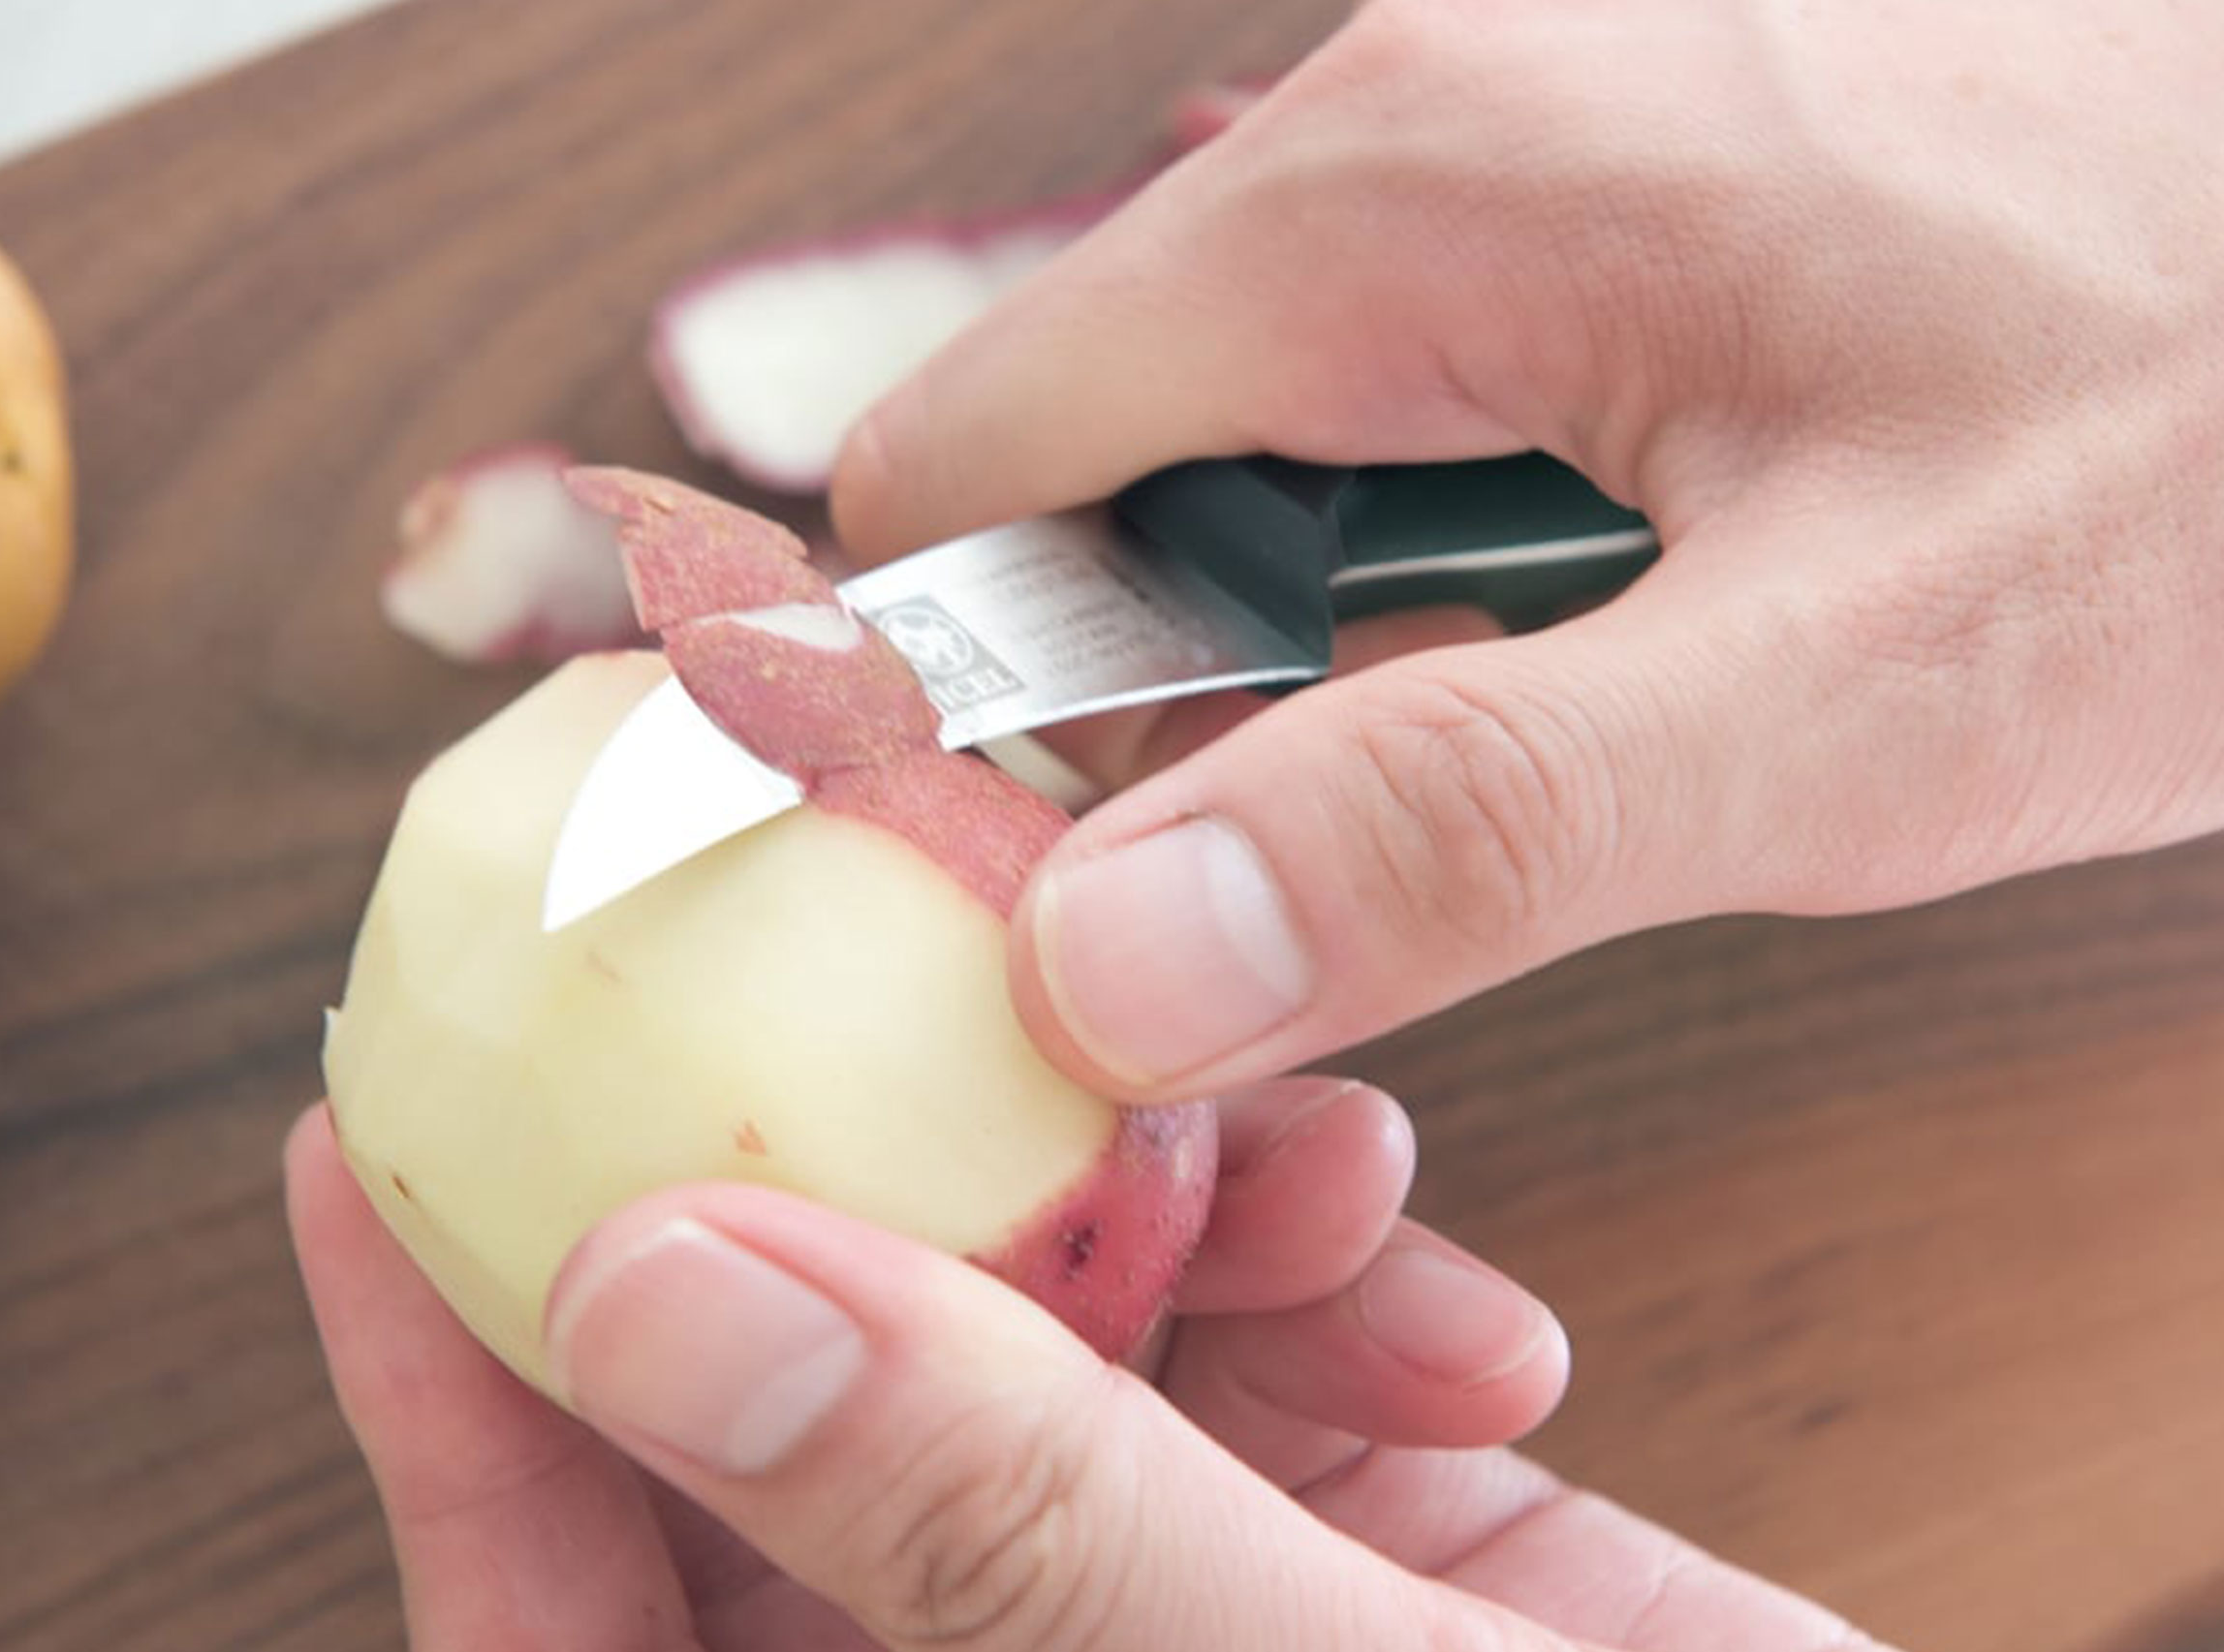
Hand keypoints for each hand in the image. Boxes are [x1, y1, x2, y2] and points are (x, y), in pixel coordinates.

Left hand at [286, 1086, 1868, 1649]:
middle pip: (810, 1419)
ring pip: (1049, 1343)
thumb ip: (988, 1525)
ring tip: (1295, 1156)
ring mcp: (1163, 1604)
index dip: (439, 1382)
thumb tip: (659, 1294)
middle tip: (867, 975)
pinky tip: (1438, 1271)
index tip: (371, 1132)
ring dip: (1154, 1211)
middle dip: (862, 1194)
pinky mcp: (1329, 1547)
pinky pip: (1255, 1358)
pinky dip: (1331, 1276)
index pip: (571, 1614)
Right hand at [831, 0, 2223, 1100]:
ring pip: (1255, 445)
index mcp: (1407, 190)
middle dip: (1177, 696)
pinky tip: (1641, 620)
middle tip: (1369, 865)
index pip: (957, 468)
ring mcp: (1524, 138)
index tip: (1045, 912)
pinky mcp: (1615, 196)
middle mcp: (1423, 116)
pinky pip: (1412, 400)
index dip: (956, 714)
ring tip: (1581, 723)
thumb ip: (1457, 827)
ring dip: (1343, 642)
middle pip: (1092, 465)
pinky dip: (1458, 559)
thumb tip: (1107, 965)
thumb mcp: (1856, 691)